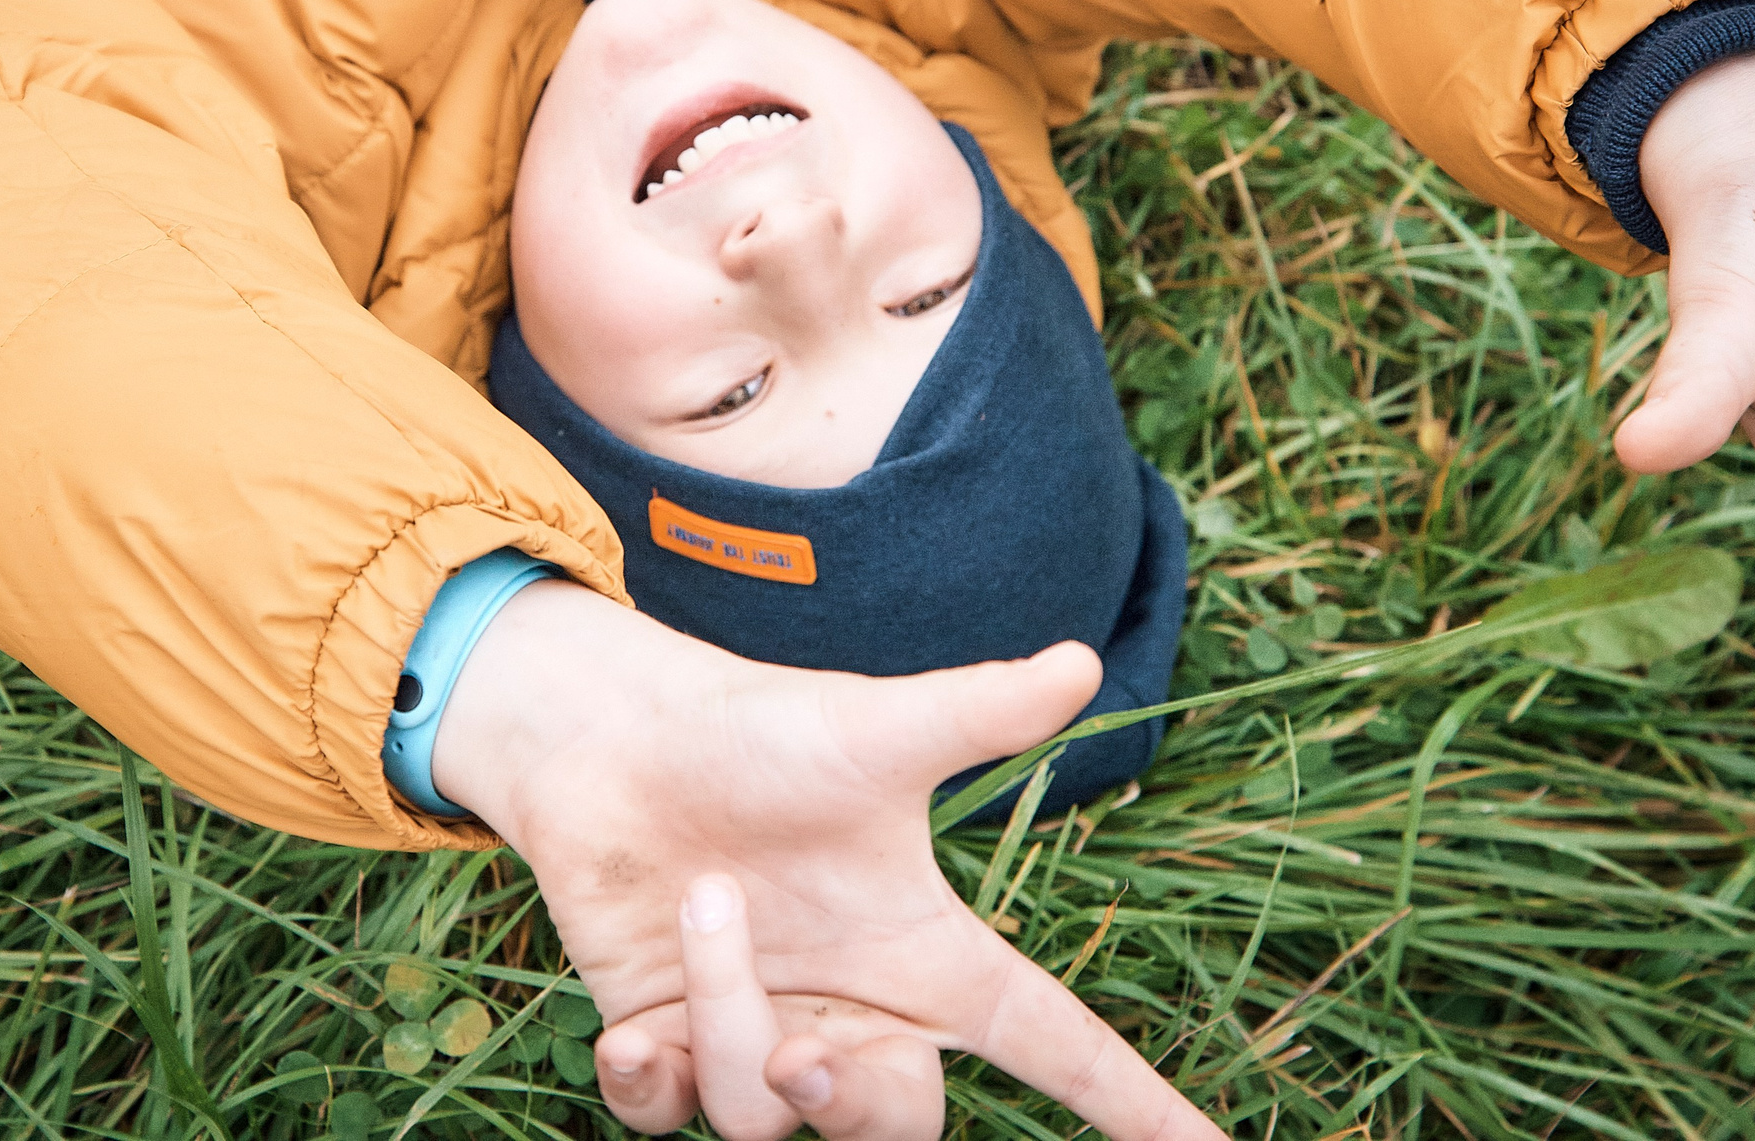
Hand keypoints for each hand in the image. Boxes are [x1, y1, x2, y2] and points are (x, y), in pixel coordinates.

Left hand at [433, 581, 1222, 1139]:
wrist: (620, 734)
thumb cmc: (761, 728)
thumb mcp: (873, 730)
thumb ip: (977, 712)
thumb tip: (1081, 661)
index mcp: (927, 954)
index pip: (1057, 1049)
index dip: (1135, 1105)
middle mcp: (854, 1014)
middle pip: (901, 1130)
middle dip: (856, 1110)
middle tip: (801, 1058)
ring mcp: (758, 1037)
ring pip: (762, 1118)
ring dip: (722, 1015)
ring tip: (700, 902)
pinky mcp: (667, 1045)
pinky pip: (665, 1121)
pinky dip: (647, 1083)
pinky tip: (634, 1028)